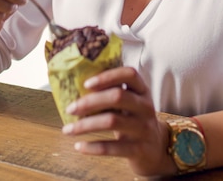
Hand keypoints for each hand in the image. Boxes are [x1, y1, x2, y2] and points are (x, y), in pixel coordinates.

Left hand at [61, 66, 175, 176]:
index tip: (86, 83)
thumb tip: (77, 87)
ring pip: (112, 121)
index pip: (129, 74)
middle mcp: (145, 106)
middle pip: (117, 96)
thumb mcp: (131, 102)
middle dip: (90, 101)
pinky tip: (79, 146)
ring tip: (67, 129)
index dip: (108, 76)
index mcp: (142, 90)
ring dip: (85, 125)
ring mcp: (144, 128)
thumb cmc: (134, 119)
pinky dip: (93, 147)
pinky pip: (113, 147)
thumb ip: (113, 93)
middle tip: (70, 108)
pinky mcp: (139, 149)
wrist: (155, 148)